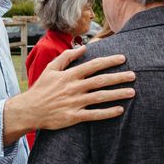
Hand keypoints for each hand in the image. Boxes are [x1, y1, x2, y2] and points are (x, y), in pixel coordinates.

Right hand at [3, 47, 134, 143]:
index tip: (123, 58)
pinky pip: (94, 114)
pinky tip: (120, 110)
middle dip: (119, 77)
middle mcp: (74, 88)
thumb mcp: (51, 69)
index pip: (93, 65)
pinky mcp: (74, 116)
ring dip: (117, 94)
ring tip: (132, 92)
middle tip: (134, 75)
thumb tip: (83, 47)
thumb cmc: (41, 89)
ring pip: (100, 97)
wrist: (29, 110)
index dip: (109, 61)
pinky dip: (107, 112)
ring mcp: (74, 102)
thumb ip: (66, 57)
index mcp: (69, 75)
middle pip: (100, 80)